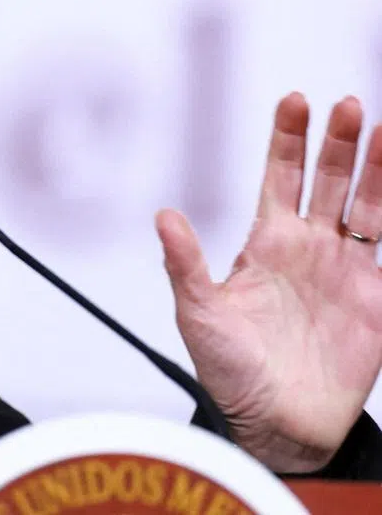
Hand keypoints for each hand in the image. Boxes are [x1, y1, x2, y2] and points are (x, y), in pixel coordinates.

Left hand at [156, 94, 381, 472]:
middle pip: (328, 180)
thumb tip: (164, 215)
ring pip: (366, 207)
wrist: (275, 426)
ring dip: (376, 170)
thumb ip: (185, 263)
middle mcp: (309, 247)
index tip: (294, 100)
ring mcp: (346, 271)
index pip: (279, 175)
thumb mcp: (198, 312)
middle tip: (349, 105)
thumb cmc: (229, 368)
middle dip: (338, 142)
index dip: (287, 138)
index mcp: (267, 240)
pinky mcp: (375, 302)